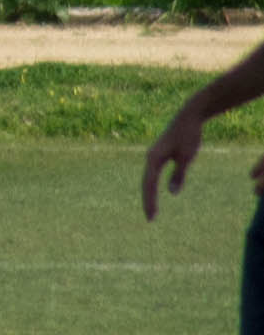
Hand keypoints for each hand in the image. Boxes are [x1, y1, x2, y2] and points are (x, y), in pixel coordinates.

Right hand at [144, 104, 206, 219]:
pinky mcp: (159, 154)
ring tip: (152, 209)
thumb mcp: (186, 157)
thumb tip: (172, 193)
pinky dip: (153, 185)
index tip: (152, 217)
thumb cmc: (188, 135)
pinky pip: (153, 173)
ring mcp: (153, 155)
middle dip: (148, 201)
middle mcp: (149, 158)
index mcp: (153, 159)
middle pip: (146, 183)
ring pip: (148, 178)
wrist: (189, 116)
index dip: (150, 201)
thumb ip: (178, 175)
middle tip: (151, 218)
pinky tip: (155, 191)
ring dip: (149, 193)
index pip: (149, 185)